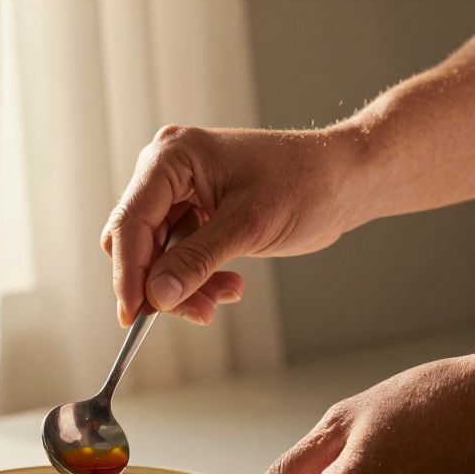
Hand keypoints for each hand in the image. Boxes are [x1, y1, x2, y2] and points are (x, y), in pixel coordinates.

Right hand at [102, 126, 368, 326]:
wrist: (346, 179)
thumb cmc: (306, 183)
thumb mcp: (248, 226)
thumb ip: (196, 261)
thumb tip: (156, 296)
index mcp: (172, 158)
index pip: (130, 222)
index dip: (128, 273)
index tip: (134, 315)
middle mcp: (167, 171)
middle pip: (137, 241)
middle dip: (160, 282)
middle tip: (194, 312)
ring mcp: (180, 192)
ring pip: (157, 256)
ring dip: (184, 285)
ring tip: (220, 300)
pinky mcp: (196, 213)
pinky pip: (179, 256)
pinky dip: (198, 278)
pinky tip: (229, 286)